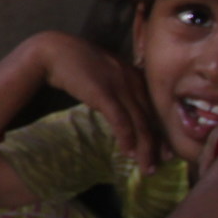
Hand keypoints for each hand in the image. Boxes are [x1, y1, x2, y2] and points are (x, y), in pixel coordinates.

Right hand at [29, 32, 162, 169]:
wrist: (53, 51)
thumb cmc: (76, 63)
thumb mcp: (104, 73)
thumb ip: (117, 87)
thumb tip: (123, 109)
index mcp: (135, 75)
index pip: (153, 108)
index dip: (159, 131)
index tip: (163, 150)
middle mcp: (133, 80)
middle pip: (151, 117)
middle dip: (157, 144)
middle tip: (160, 164)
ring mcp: (119, 86)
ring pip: (140, 122)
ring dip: (145, 148)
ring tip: (146, 167)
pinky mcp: (103, 93)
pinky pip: (120, 120)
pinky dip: (127, 138)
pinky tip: (128, 153)